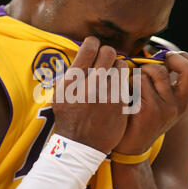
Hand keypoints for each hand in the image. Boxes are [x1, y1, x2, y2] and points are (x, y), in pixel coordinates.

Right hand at [52, 36, 127, 153]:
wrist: (81, 146)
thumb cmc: (69, 118)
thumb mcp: (60, 95)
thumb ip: (71, 74)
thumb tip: (83, 53)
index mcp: (73, 81)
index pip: (89, 48)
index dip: (93, 42)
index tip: (93, 45)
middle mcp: (91, 85)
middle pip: (108, 52)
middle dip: (107, 52)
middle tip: (105, 58)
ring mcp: (108, 94)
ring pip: (121, 65)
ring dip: (117, 66)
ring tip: (112, 73)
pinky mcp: (121, 103)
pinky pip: (127, 81)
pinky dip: (122, 81)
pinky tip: (117, 87)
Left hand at [114, 51, 187, 154]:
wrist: (128, 149)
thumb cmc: (139, 119)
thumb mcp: (158, 104)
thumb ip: (163, 84)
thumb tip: (157, 55)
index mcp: (182, 101)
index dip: (183, 58)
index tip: (166, 57)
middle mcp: (178, 105)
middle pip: (184, 69)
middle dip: (164, 60)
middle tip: (146, 66)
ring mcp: (165, 108)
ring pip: (155, 70)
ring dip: (138, 71)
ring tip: (129, 83)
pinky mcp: (147, 110)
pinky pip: (138, 80)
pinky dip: (127, 81)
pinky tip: (122, 94)